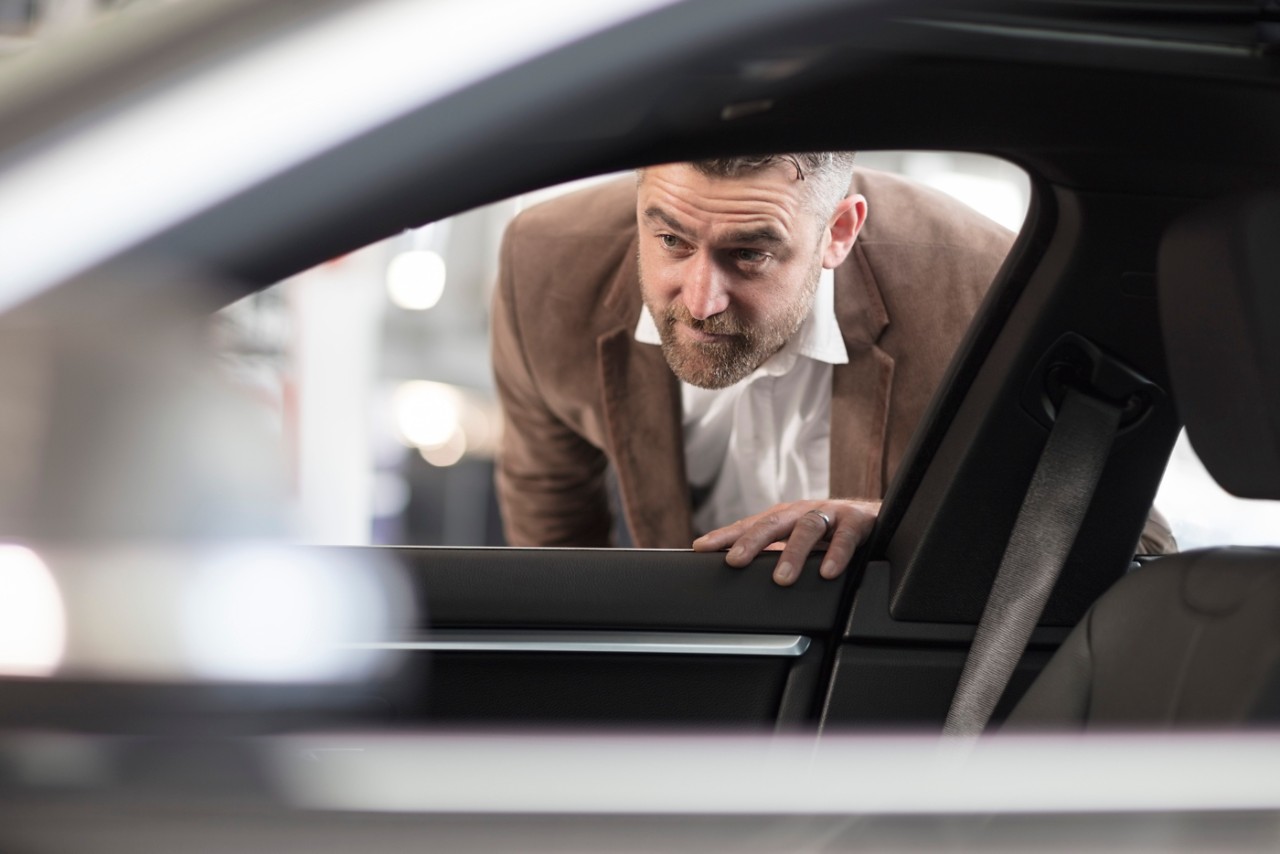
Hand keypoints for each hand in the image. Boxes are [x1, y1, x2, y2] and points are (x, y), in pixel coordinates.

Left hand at [692, 499, 880, 585]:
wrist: (875, 518)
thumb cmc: (829, 533)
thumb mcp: (797, 542)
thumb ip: (772, 554)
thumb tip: (738, 574)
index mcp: (785, 517)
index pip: (749, 525)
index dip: (725, 536)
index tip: (701, 547)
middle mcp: (803, 511)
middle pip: (773, 523)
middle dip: (752, 541)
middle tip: (736, 561)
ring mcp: (830, 514)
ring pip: (808, 528)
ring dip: (794, 553)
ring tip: (782, 577)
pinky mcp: (857, 521)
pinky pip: (846, 537)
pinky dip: (837, 554)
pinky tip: (828, 571)